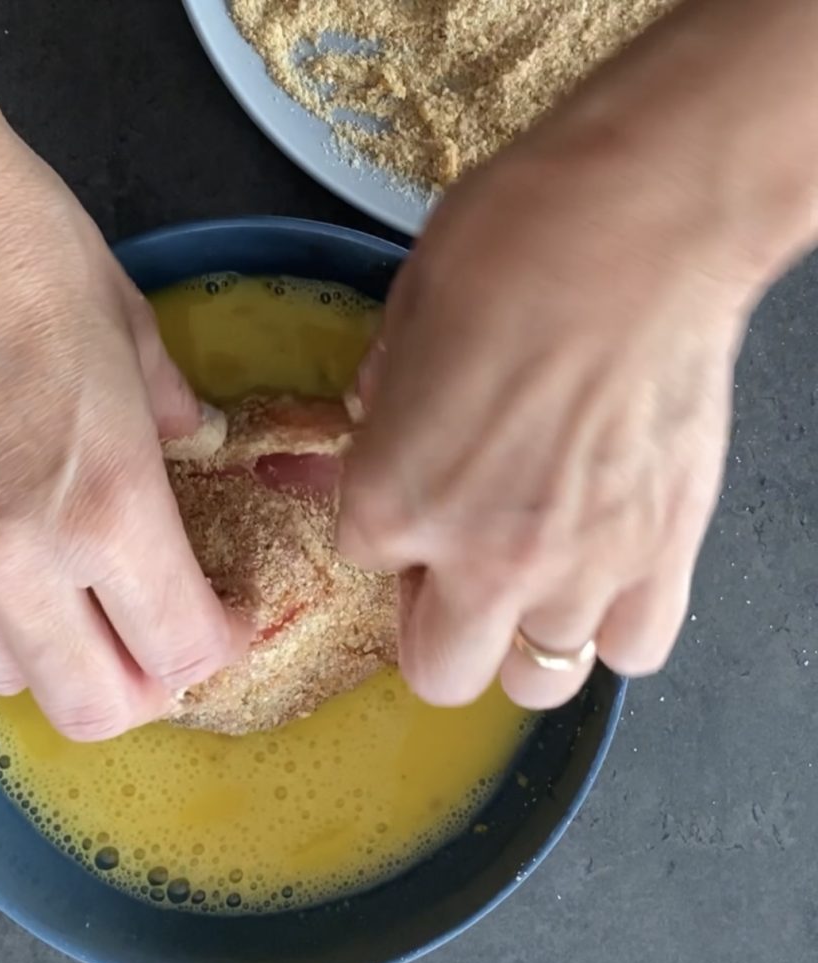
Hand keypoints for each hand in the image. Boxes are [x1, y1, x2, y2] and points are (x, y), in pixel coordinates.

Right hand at [0, 118, 248, 739]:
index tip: (227, 618)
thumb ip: (175, 420)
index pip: (179, 649)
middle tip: (163, 640)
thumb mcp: (133, 332)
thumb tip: (194, 450)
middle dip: (144, 689)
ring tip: (87, 608)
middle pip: (90, 708)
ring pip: (5, 677)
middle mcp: (11, 550)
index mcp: (103, 502)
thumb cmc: (20, 243)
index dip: (218, 647)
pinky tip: (13, 552)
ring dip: (62, 662)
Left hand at [339, 133, 759, 709]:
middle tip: (451, 566)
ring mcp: (581, 568)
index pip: (362, 556)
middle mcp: (481, 558)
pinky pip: (632, 649)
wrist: (646, 218)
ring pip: (536, 679)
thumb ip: (382, 399)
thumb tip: (378, 422)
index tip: (408, 487)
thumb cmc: (512, 244)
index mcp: (395, 499)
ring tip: (532, 571)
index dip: (383, 521)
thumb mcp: (404, 313)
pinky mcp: (666, 553)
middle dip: (432, 623)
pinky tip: (602, 568)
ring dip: (520, 633)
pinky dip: (611, 624)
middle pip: (437, 670)